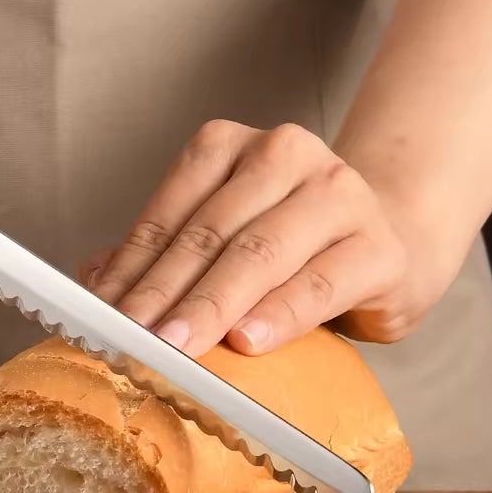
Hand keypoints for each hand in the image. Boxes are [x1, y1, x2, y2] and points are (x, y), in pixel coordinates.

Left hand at [85, 121, 453, 356]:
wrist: (396, 237)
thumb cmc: (292, 244)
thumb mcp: (224, 236)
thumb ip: (165, 252)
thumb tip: (95, 277)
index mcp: (231, 146)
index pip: (169, 214)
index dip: (131, 269)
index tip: (101, 315)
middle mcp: (284, 154)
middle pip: (208, 233)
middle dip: (163, 293)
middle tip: (131, 338)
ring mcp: (336, 194)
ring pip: (259, 254)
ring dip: (210, 306)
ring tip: (176, 346)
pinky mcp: (378, 246)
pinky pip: (320, 284)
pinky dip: (279, 314)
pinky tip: (248, 341)